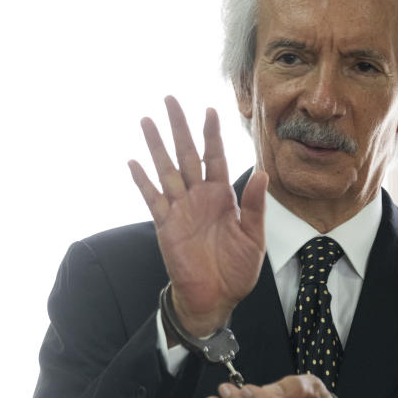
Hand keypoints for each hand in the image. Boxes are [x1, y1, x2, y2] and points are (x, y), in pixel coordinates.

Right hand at [128, 96, 267, 338]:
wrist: (216, 298)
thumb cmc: (237, 269)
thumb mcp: (254, 236)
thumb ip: (255, 205)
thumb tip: (263, 173)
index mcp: (222, 195)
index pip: (216, 157)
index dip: (211, 134)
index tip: (209, 110)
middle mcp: (199, 196)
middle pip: (187, 154)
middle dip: (179, 127)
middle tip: (169, 100)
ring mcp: (180, 209)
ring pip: (167, 170)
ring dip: (156, 146)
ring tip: (147, 121)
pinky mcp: (165, 225)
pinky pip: (153, 199)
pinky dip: (143, 181)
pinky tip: (134, 162)